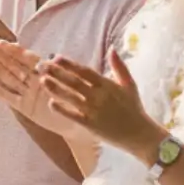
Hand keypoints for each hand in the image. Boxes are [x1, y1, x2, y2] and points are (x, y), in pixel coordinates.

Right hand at [0, 40, 79, 136]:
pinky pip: (11, 98)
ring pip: (11, 79)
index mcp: (45, 73)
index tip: (2, 42)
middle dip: (1, 56)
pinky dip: (2, 93)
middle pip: (15, 66)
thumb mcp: (72, 86)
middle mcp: (34, 81)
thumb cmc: (78, 102)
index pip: (27, 58)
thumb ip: (59, 74)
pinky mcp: (25, 108)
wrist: (80, 125)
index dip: (15, 50)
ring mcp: (28, 94)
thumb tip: (51, 59)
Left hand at [39, 52, 164, 159]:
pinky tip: (51, 102)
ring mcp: (94, 111)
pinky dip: (62, 109)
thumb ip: (119, 67)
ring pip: (71, 97)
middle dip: (57, 73)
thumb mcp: (129, 85)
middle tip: (41, 66)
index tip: (55, 57)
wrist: (142, 135)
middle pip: (74, 82)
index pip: (84, 71)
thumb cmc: (134, 109)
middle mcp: (99, 96)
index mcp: (107, 85)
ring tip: (42, 80)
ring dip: (55, 88)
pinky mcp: (91, 125)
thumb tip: (112, 48)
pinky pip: (73, 116)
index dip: (69, 64)